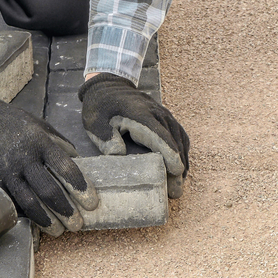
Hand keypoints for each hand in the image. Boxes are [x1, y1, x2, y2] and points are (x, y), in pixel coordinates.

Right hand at [0, 90, 98, 235]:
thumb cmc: (11, 121)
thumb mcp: (39, 125)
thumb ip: (58, 143)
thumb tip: (77, 160)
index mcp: (40, 143)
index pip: (66, 168)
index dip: (80, 187)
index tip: (91, 202)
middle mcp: (25, 158)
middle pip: (49, 190)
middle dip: (66, 210)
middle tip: (77, 223)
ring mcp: (7, 171)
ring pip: (29, 201)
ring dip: (46, 219)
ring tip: (59, 231)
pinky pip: (12, 202)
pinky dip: (25, 215)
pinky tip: (36, 223)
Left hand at [79, 73, 189, 197]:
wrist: (109, 85)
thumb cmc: (101, 106)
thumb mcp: (95, 121)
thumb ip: (105, 137)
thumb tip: (118, 154)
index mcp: (140, 114)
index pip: (160, 136)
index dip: (169, 154)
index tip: (176, 171)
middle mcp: (157, 114)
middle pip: (173, 141)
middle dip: (177, 166)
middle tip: (175, 191)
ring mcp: (164, 114)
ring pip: (180, 139)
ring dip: (182, 161)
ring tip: (179, 184)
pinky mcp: (166, 118)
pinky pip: (179, 135)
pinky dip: (182, 151)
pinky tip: (180, 167)